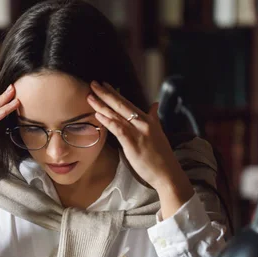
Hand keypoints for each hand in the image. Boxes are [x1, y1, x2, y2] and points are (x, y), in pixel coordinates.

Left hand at [87, 81, 191, 197]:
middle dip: (106, 93)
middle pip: (121, 105)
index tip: (104, 85)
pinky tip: (98, 115)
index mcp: (148, 119)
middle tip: (93, 83)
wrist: (167, 172)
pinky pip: (118, 129)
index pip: (128, 103)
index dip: (115, 93)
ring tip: (90, 96)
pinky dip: (108, 121)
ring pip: (117, 115)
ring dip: (102, 105)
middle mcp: (142, 123)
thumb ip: (154, 118)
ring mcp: (137, 132)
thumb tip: (154, 104)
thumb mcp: (159, 132)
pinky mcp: (132, 144)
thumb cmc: (161, 156)